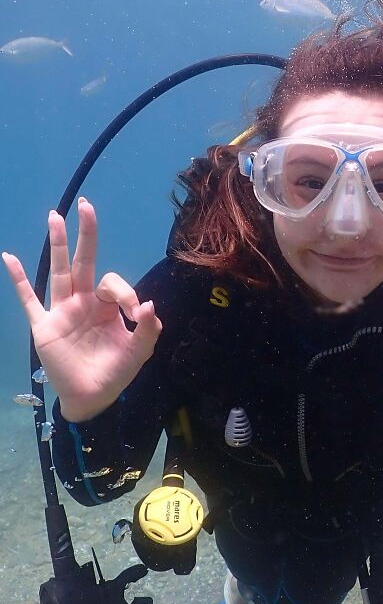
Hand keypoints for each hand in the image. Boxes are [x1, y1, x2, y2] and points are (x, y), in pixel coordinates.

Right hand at [2, 197, 161, 421]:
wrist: (93, 398)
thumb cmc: (116, 372)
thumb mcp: (139, 351)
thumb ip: (148, 329)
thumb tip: (148, 305)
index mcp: (107, 306)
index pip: (113, 283)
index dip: (126, 293)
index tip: (136, 312)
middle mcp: (84, 302)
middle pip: (84, 261)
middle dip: (86, 234)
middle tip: (86, 205)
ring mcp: (63, 311)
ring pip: (59, 272)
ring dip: (56, 244)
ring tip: (55, 216)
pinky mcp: (45, 326)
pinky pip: (30, 299)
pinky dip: (19, 280)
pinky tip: (9, 257)